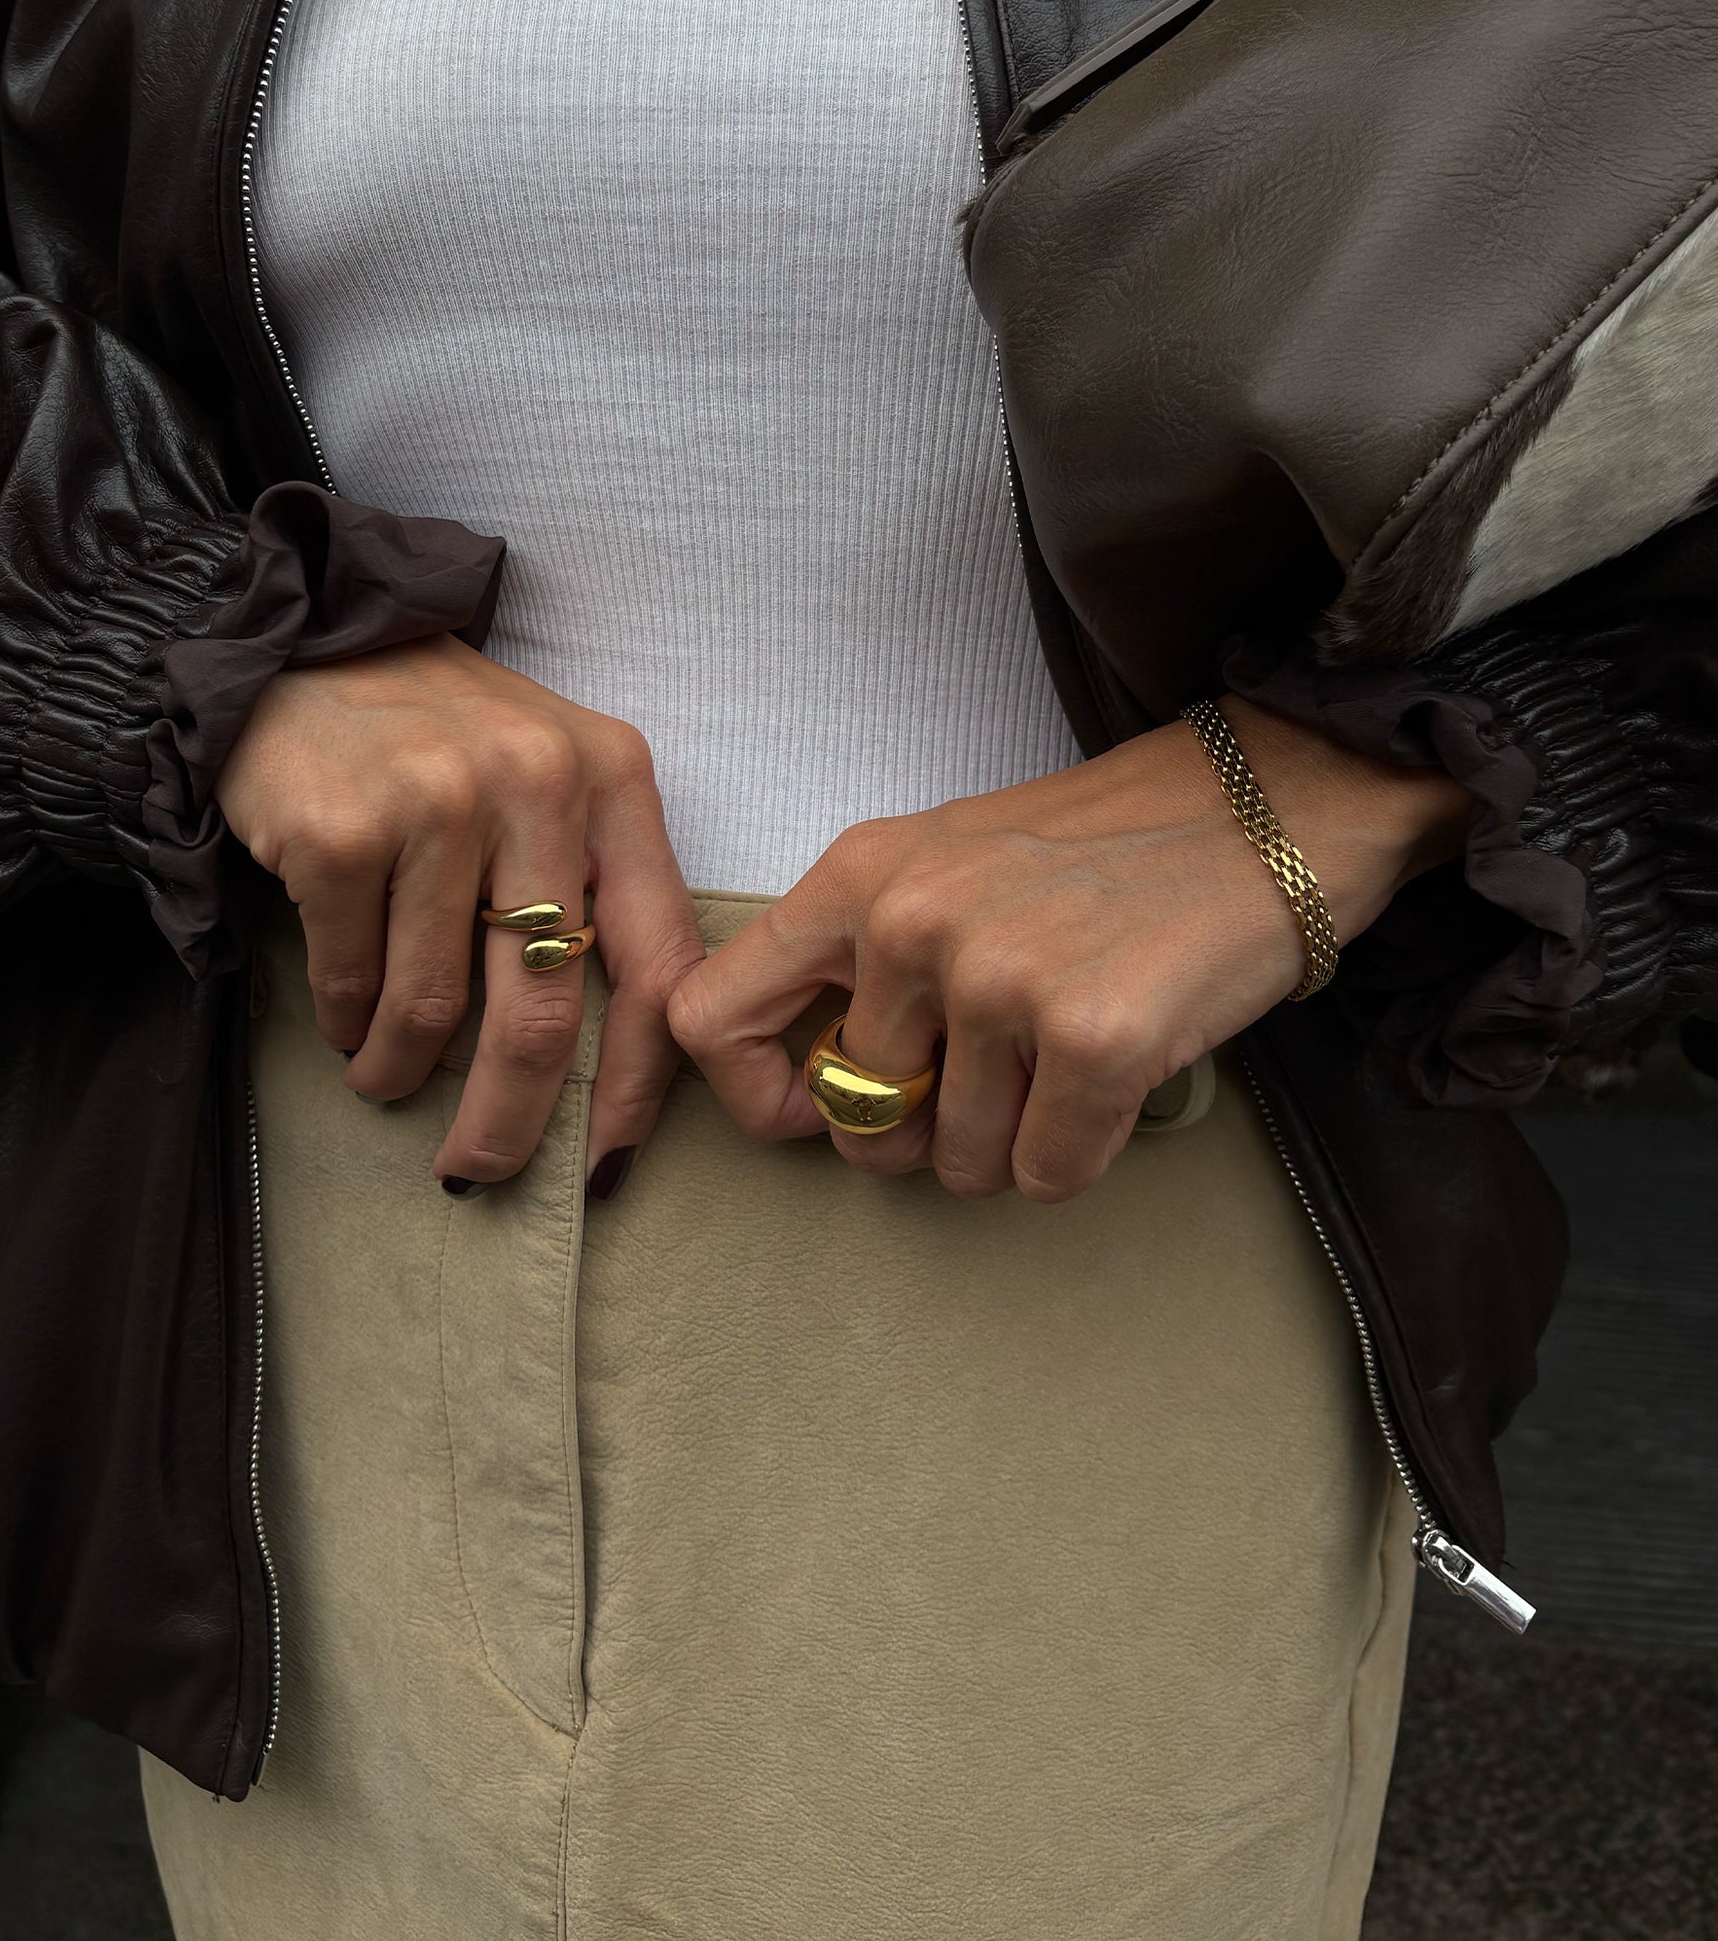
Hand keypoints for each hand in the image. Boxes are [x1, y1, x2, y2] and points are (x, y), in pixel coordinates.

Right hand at [217, 635, 705, 1187]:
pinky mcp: (340, 828)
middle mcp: (535, 783)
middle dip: (510, 1118)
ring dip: (402, 1070)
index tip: (607, 1161)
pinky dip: (345, 1022)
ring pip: (431, 1008)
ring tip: (385, 1077)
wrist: (304, 647)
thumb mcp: (551, 775)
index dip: (638, 1081)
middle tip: (480, 1166)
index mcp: (611, 778)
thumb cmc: (442, 734)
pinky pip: (350, 979)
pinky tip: (343, 1022)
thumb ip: (596, 882)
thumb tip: (605, 1061)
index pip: (657, 959)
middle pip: (543, 1009)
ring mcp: (435, 803)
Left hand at [667, 698, 1470, 1202]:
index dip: (759, 1097)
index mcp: (856, 876)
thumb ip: (861, 960)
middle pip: (857, 1121)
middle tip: (998, 1076)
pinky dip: (1083, 1152)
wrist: (1270, 806)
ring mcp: (998, 979)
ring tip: (1070, 1052)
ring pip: (959, 1163)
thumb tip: (813, 1096)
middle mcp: (909, 923)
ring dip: (1016, 1141)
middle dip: (925, 1133)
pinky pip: (1046, 1175)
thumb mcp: (946, 865)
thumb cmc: (1108, 847)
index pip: (711, 1018)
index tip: (818, 1113)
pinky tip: (1117, 1077)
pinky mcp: (1091, 1036)